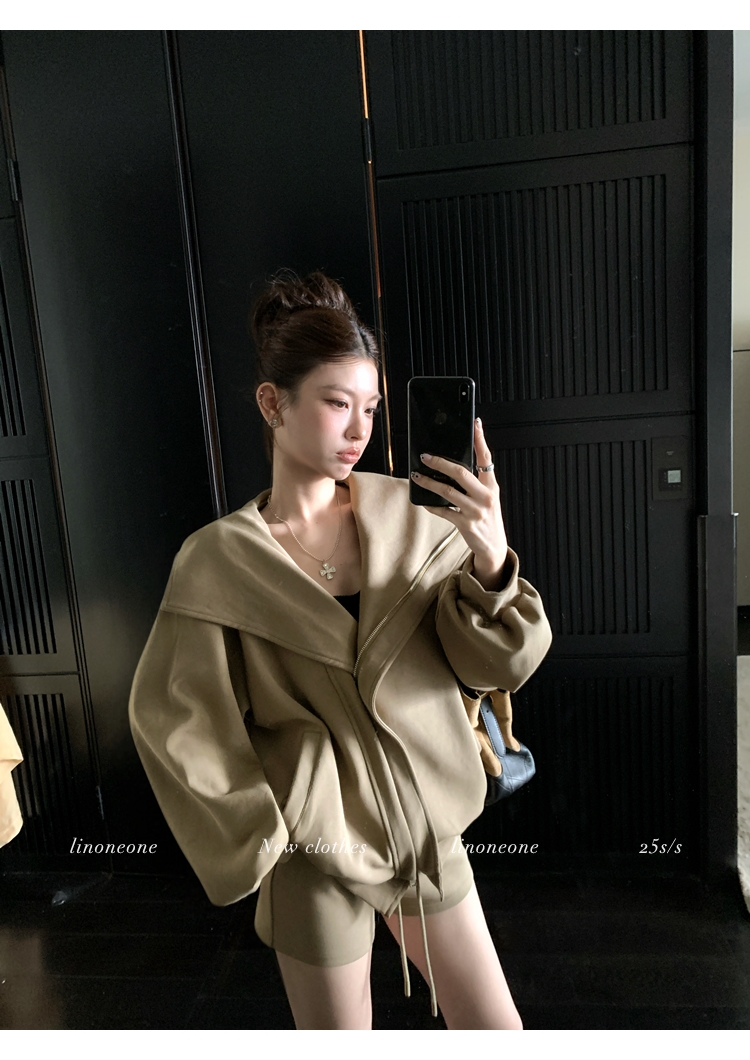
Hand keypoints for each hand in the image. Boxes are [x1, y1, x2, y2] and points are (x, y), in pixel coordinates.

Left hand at [411, 418, 507, 590]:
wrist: (494, 547)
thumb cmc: (488, 518)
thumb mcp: (488, 498)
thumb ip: (476, 483)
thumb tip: (452, 467)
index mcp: (492, 486)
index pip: (486, 458)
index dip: (480, 440)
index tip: (475, 423)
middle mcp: (485, 497)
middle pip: (461, 473)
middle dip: (441, 463)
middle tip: (425, 456)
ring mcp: (475, 511)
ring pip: (448, 491)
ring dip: (429, 483)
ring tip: (417, 476)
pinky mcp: (465, 524)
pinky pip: (443, 511)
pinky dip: (431, 505)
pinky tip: (422, 500)